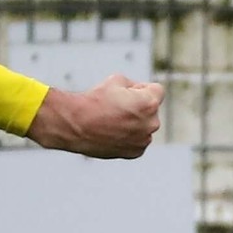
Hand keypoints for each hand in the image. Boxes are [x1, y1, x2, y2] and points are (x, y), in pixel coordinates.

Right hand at [27, 73, 163, 158]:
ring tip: (111, 120)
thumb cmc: (94, 101)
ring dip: (134, 122)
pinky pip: (137, 140)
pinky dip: (129, 136)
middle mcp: (151, 124)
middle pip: (151, 109)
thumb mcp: (116, 80)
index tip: (125, 93)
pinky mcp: (135, 152)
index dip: (140, 88)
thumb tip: (138, 93)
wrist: (75, 125)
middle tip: (115, 107)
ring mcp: (143, 140)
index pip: (157, 90)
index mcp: (149, 104)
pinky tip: (112, 132)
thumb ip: (134, 85)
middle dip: (138, 106)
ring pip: (144, 126)